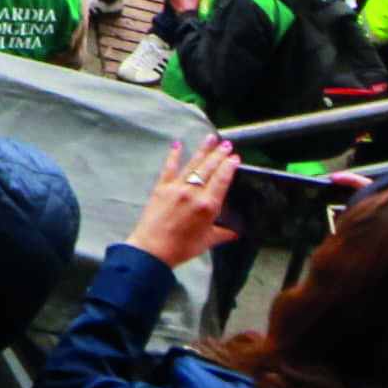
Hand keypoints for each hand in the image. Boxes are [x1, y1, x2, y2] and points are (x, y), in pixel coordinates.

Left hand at [127, 135, 238, 268]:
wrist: (152, 249)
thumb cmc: (182, 248)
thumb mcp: (207, 241)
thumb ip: (223, 233)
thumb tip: (235, 232)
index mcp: (208, 205)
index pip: (222, 179)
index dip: (229, 166)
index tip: (235, 158)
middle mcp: (193, 192)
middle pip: (209, 168)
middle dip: (220, 154)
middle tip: (227, 145)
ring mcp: (176, 187)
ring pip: (193, 164)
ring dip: (203, 150)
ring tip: (211, 138)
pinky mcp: (161, 187)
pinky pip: (169, 167)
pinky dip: (174, 155)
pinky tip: (178, 144)